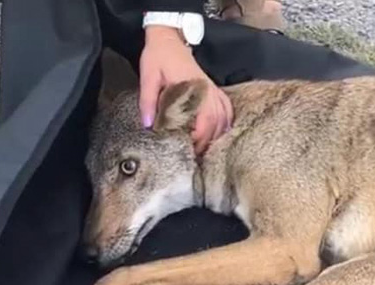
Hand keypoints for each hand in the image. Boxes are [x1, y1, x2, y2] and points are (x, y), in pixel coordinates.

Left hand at [139, 26, 232, 154]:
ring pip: (224, 117)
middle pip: (216, 122)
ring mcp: (212, 89)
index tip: (187, 148)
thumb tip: (148, 124)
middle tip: (194, 156)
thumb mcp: (148, 77)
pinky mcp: (213, 88)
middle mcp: (207, 89)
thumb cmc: (158, 56)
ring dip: (217, 135)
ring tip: (204, 149)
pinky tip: (220, 132)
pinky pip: (226, 108)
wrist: (168, 38)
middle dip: (207, 142)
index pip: (203, 119)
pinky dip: (225, 122)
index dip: (198, 137)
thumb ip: (148, 101)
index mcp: (192, 87)